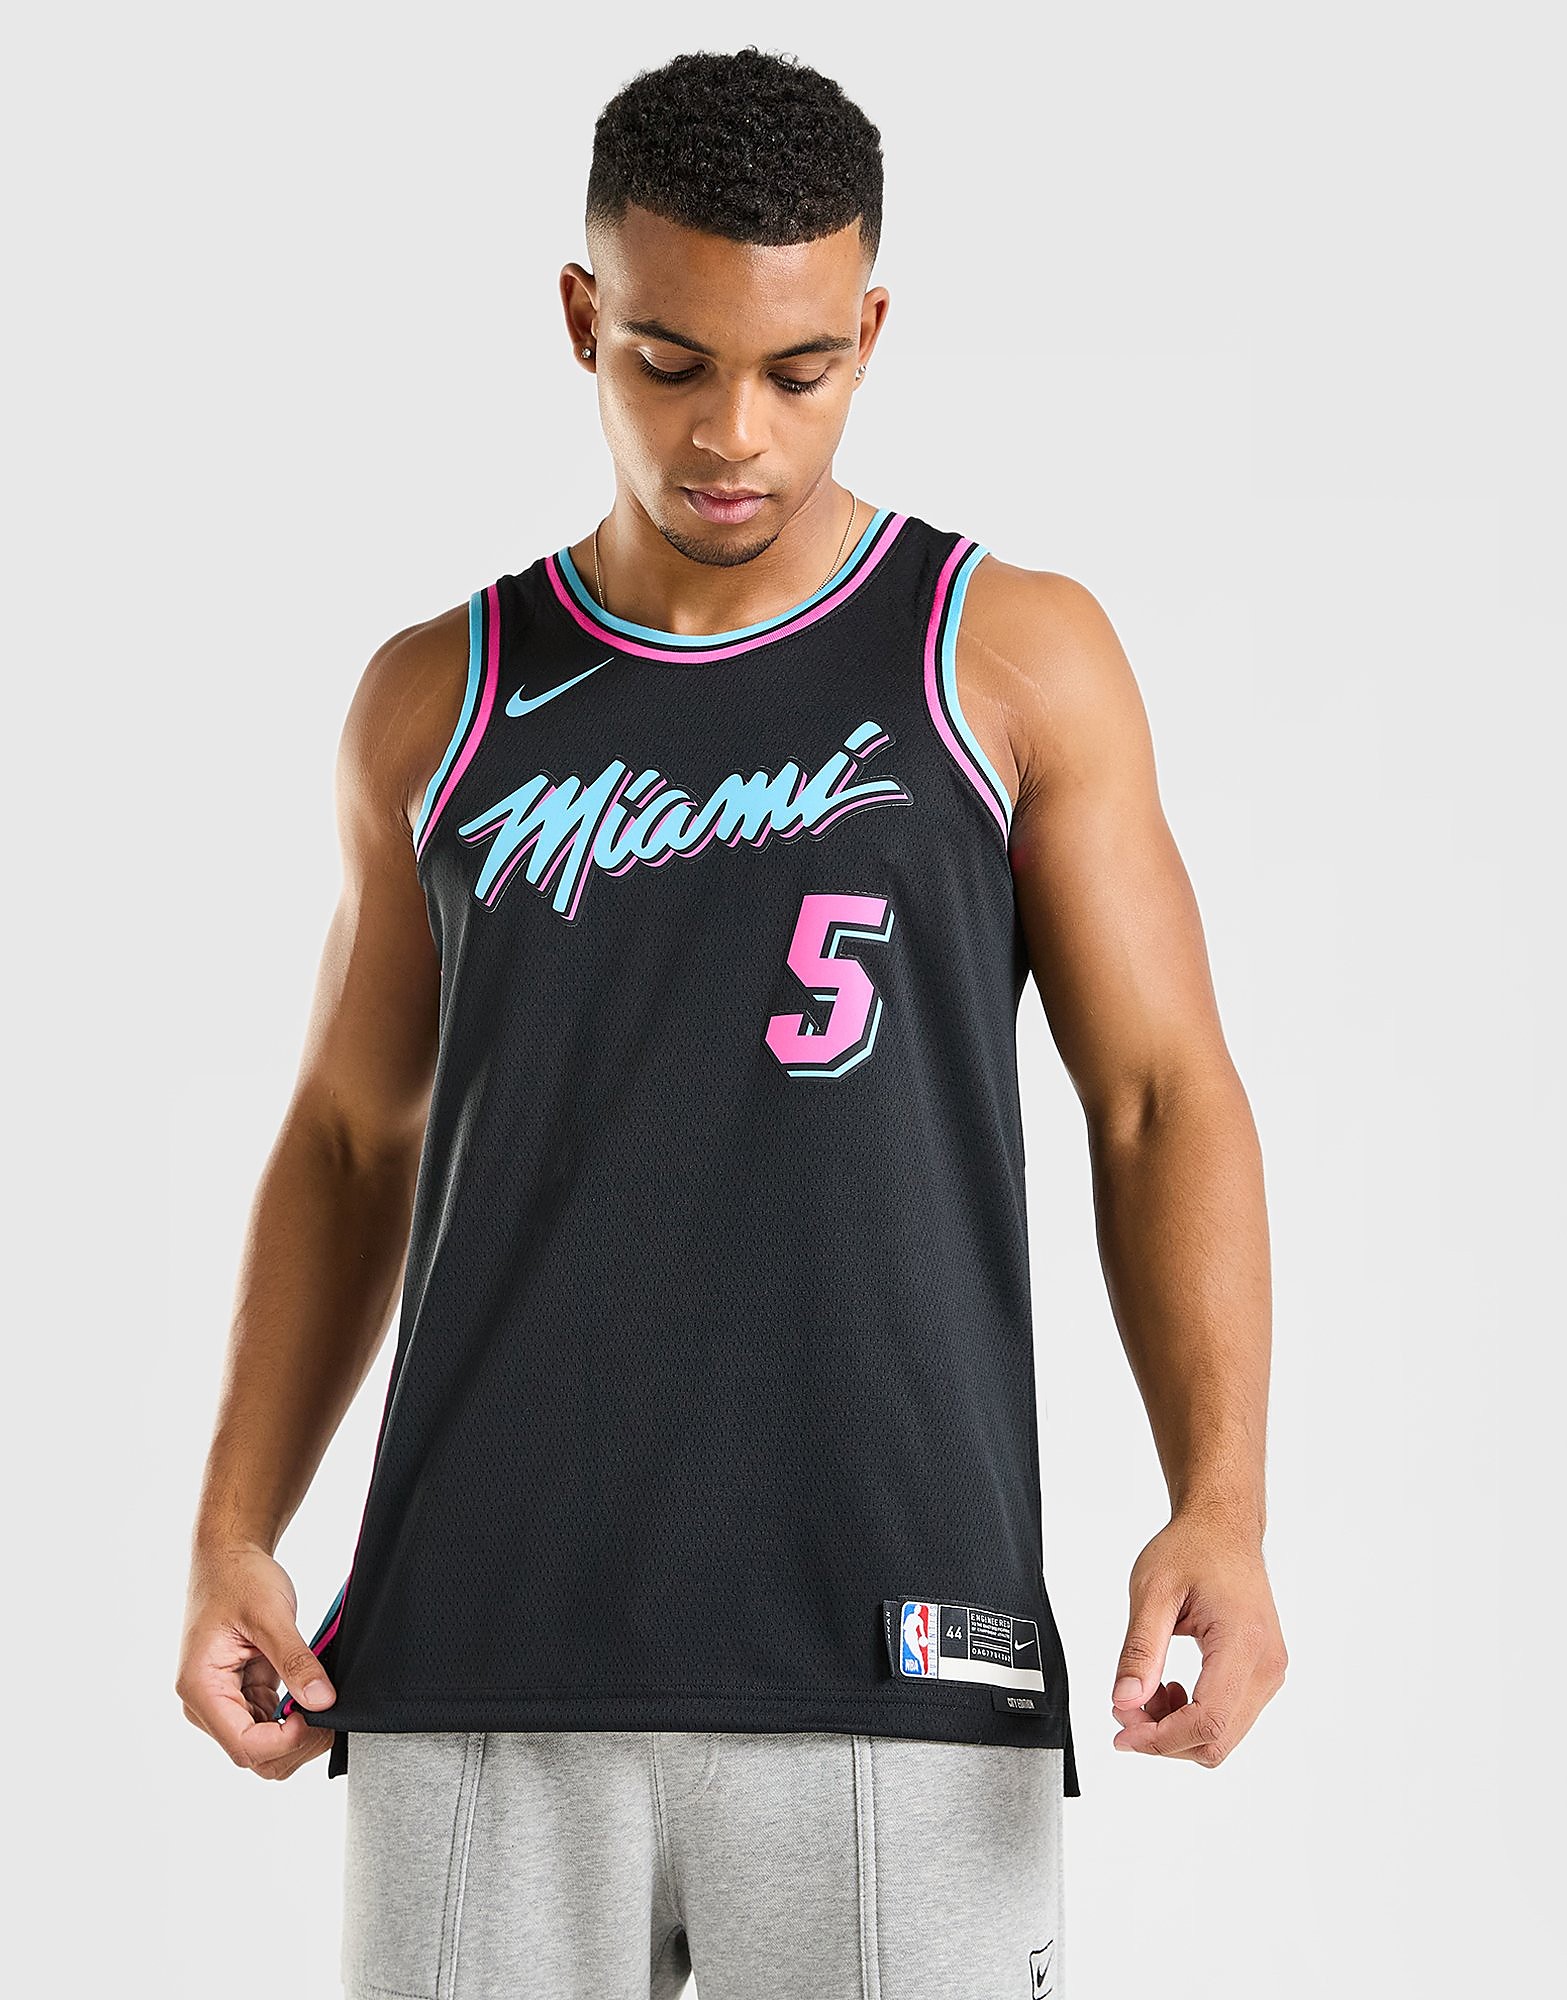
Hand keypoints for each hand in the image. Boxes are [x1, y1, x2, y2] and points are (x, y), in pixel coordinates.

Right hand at [176, 1542, 337, 1779]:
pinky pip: (271, 1724)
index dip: (286, 1741)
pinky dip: (297, 1719)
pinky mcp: (243, 1693)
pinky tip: (317, 1697)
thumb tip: (323, 1702)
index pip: (244, 1746)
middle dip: (296, 1744)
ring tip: (328, 1704)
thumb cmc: (239, 1578)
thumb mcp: (270, 1615)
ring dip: (299, 1735)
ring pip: (265, 1746)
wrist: (229, 1556)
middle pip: (254, 1756)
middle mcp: (207, 1704)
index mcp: (201, 1688)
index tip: (317, 1713)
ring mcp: (225, 1701)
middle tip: (332, 1713)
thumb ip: (295, 1660)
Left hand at [1110, 1505, 1286, 1767]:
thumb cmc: (1192, 1549)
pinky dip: (1192, 1717)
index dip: (1161, 1739)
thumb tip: (1125, 1701)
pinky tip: (1169, 1688)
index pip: (1208, 1721)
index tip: (1122, 1733)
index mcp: (1243, 1642)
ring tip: (1146, 1689)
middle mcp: (1266, 1664)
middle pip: (1216, 1740)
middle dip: (1163, 1737)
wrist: (1224, 1529)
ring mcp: (1270, 1672)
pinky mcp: (1263, 1673)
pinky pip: (1229, 1717)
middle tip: (1124, 1707)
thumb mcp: (1152, 1590)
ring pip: (1222, 1736)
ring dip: (1176, 1728)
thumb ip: (1139, 1649)